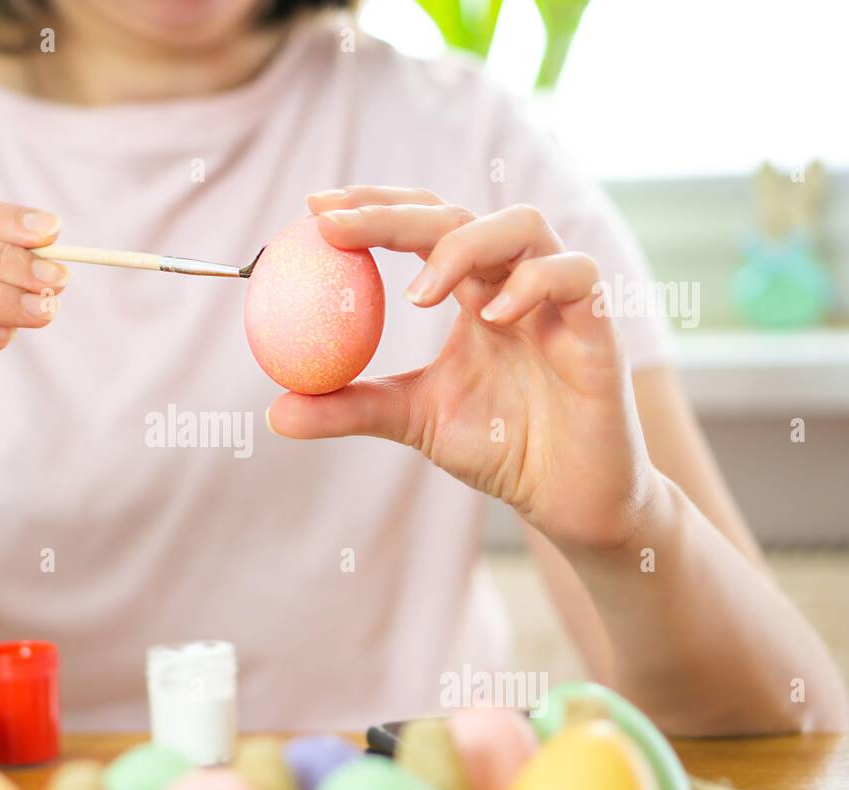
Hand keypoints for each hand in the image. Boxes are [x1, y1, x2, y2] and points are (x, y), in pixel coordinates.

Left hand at [267, 185, 658, 551]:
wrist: (566, 498)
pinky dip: (532, 283)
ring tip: (418, 295)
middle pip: (458, 213)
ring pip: (521, 224)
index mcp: (472, 289)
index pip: (422, 224)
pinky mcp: (599, 325)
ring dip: (462, 246)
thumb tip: (274, 411)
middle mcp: (514, 278)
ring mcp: (559, 296)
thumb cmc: (499, 447)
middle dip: (392, 212)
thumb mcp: (412, 420)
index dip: (372, 208)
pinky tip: (492, 317)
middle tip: (335, 225)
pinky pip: (575, 276)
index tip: (314, 210)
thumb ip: (350, 407)